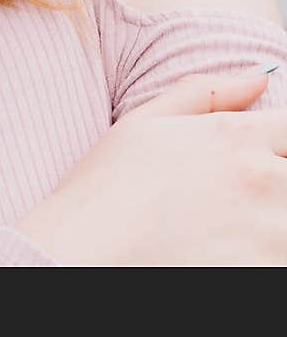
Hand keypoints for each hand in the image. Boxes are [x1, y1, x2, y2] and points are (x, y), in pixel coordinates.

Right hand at [12, 71, 286, 265]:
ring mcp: (268, 233)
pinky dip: (263, 255)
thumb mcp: (147, 120)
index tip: (257, 158)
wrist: (85, 255)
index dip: (276, 145)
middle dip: (274, 184)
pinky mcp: (264, 274)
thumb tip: (260, 78)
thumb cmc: (107, 189)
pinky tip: (226, 254)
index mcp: (234, 136)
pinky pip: (279, 257)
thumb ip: (207, 92)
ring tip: (228, 229)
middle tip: (234, 200)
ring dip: (270, 223)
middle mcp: (261, 179)